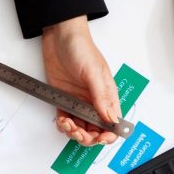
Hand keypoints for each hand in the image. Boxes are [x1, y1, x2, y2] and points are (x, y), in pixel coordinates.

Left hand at [41, 15, 119, 145]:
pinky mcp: (64, 99)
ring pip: (80, 128)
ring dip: (73, 132)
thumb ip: (101, 97)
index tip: (99, 138)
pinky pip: (66, 120)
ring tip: (67, 124)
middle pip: (95, 130)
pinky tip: (61, 122)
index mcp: (107, 96)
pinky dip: (63, 126)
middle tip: (78, 132)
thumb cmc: (81, 47)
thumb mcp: (94, 72)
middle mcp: (94, 101)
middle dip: (87, 137)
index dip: (108, 135)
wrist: (59, 34)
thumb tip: (111, 118)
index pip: (113, 123)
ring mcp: (78, 102)